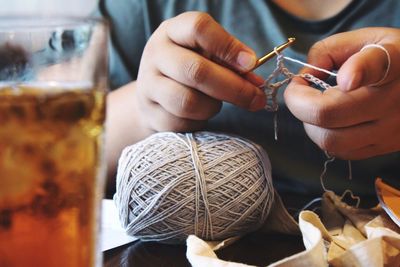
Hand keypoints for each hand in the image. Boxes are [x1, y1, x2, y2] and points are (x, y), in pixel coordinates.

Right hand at [134, 11, 264, 132]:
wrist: (154, 94)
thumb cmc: (189, 68)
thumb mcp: (208, 56)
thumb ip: (232, 64)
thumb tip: (256, 83)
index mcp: (172, 31)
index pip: (199, 28)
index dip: (228, 46)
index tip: (251, 64)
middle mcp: (156, 54)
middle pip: (196, 71)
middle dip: (233, 88)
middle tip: (256, 98)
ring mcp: (148, 85)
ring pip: (189, 102)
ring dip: (213, 107)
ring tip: (216, 104)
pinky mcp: (150, 113)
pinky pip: (181, 123)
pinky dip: (199, 122)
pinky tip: (200, 114)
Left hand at [284, 27, 399, 159]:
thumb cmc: (386, 58)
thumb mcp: (363, 38)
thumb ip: (327, 51)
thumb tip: (305, 77)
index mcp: (392, 62)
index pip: (375, 66)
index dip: (357, 71)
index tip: (345, 78)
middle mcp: (393, 99)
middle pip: (329, 113)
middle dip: (298, 103)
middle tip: (298, 91)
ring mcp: (390, 128)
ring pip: (330, 140)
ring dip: (310, 124)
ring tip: (315, 107)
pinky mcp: (386, 147)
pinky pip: (341, 152)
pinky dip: (325, 137)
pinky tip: (330, 122)